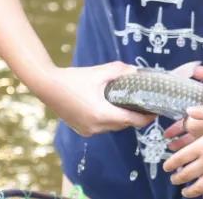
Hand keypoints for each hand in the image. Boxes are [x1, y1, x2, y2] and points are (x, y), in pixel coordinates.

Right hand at [33, 62, 154, 135]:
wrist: (47, 86)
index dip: (146, 117)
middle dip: (135, 116)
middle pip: (124, 125)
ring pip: (113, 127)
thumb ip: (120, 71)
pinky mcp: (82, 129)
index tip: (156, 111)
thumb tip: (137, 71)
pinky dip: (110, 119)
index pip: (132, 121)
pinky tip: (112, 107)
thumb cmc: (73, 78)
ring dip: (122, 118)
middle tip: (145, 104)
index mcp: (101, 114)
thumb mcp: (99, 72)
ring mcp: (87, 130)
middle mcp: (95, 127)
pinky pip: (102, 127)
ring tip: (130, 104)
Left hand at [163, 106, 202, 198]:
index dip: (170, 165)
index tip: (166, 168)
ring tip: (186, 192)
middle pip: (186, 175)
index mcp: (202, 146)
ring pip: (199, 187)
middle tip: (174, 179)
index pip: (179, 159)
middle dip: (177, 179)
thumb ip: (202, 112)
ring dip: (189, 191)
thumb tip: (188, 110)